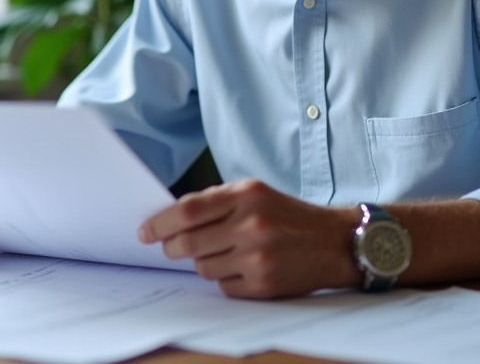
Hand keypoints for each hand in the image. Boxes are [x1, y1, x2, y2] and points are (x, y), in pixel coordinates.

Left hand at [138, 179, 359, 298]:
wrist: (334, 242)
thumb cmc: (288, 215)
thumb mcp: (255, 193)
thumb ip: (216, 202)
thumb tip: (171, 219)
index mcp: (246, 195)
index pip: (187, 211)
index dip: (160, 223)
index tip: (145, 231)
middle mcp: (252, 225)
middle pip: (188, 243)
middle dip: (172, 247)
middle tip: (170, 247)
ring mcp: (258, 258)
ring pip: (203, 268)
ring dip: (202, 262)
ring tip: (222, 252)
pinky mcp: (264, 285)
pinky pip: (223, 286)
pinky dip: (224, 278)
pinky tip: (241, 267)